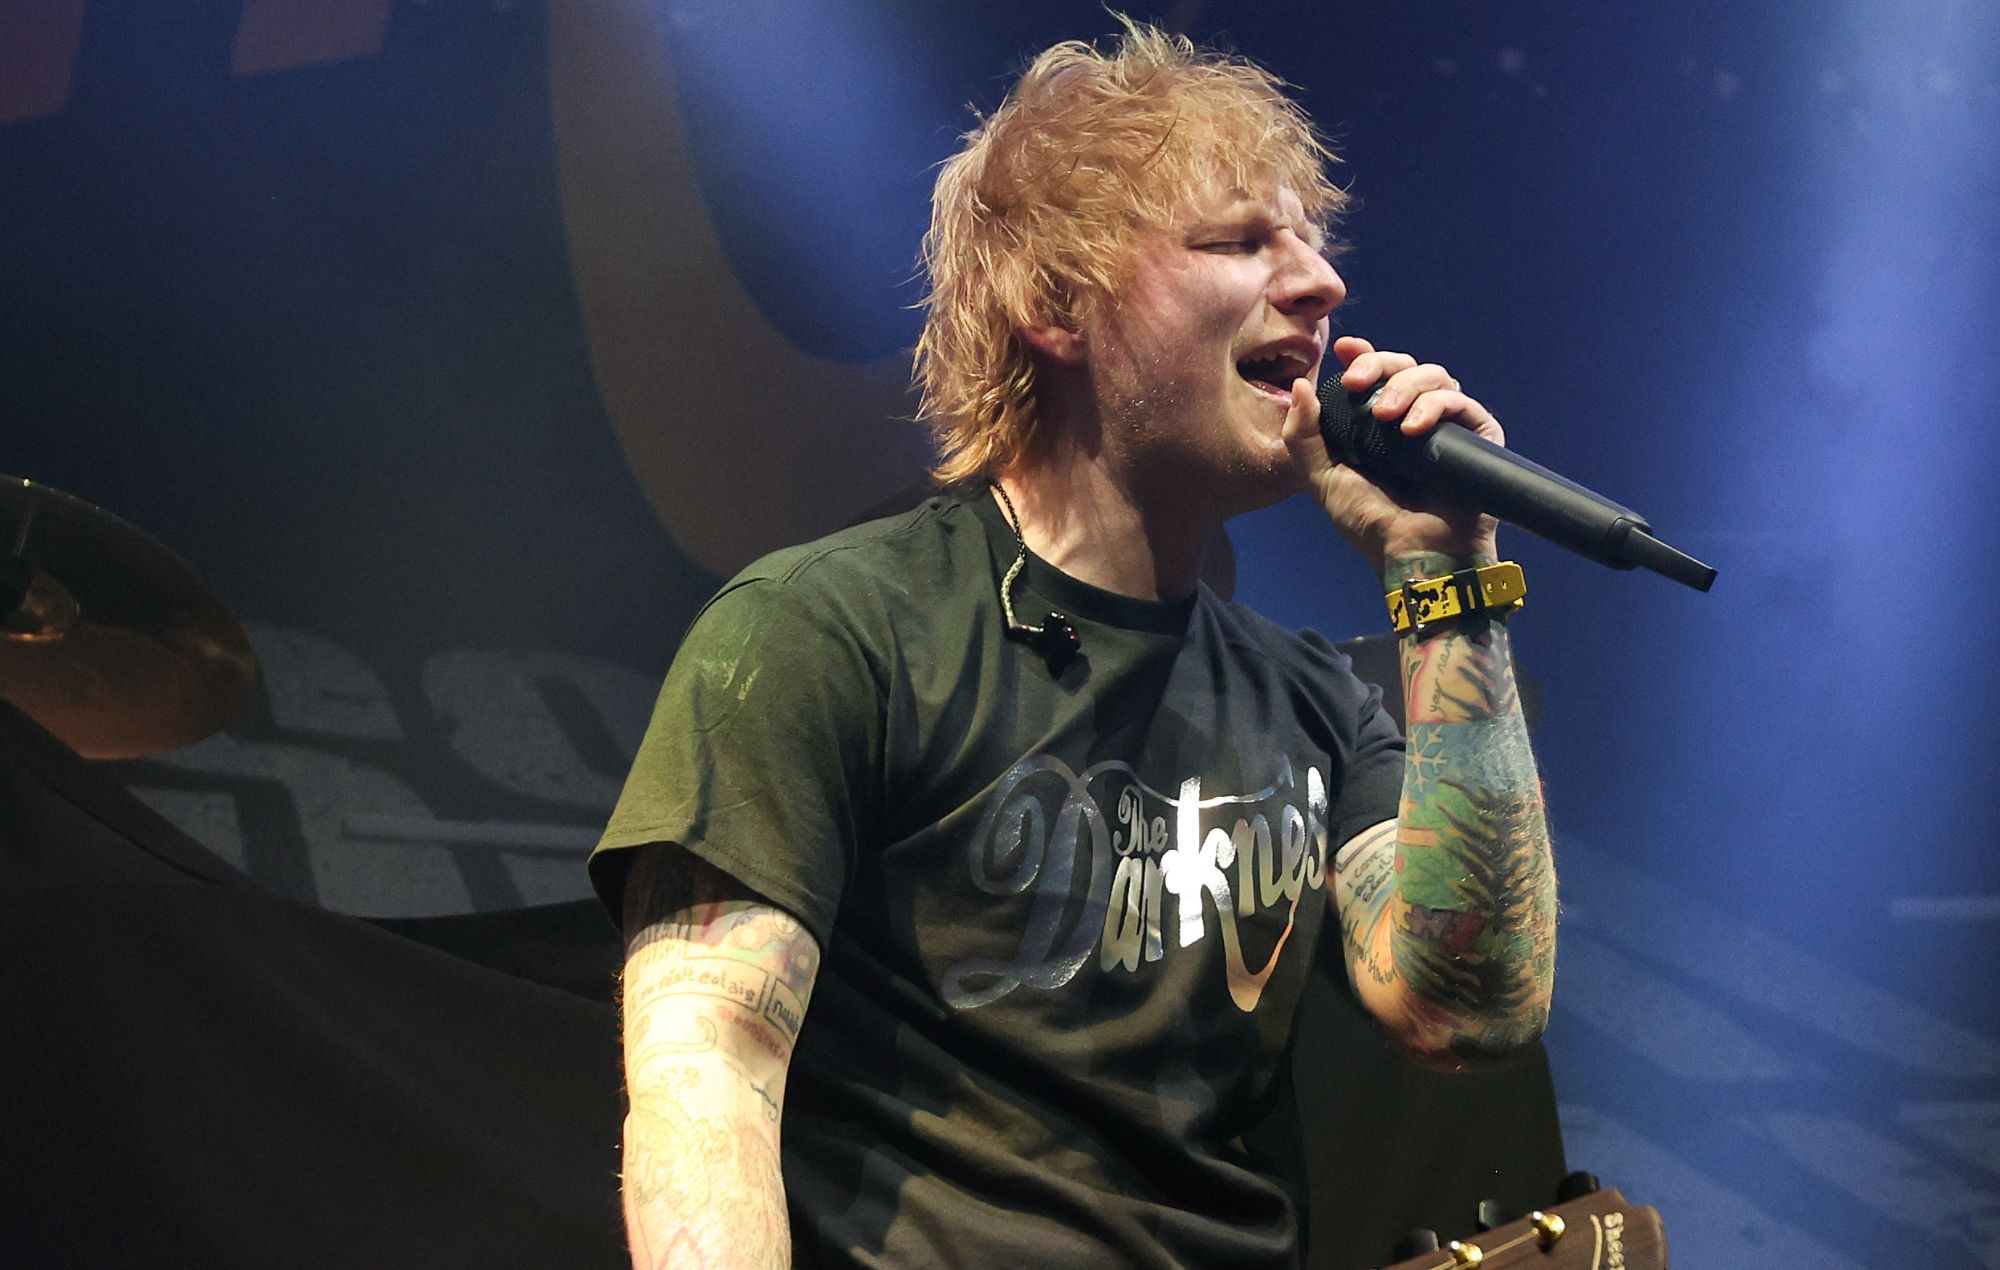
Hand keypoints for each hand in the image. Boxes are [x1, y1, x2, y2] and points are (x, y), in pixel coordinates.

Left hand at [1281, 335, 1502, 573]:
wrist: (1410, 552)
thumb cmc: (1369, 522)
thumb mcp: (1322, 478)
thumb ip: (1304, 435)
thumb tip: (1301, 385)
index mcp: (1379, 424)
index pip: (1376, 374)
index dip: (1363, 355)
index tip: (1344, 349)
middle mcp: (1415, 417)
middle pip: (1404, 365)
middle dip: (1378, 364)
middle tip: (1357, 383)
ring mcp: (1448, 425)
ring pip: (1433, 376)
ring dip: (1405, 386)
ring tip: (1385, 417)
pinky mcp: (1478, 434)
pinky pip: (1460, 401)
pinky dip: (1434, 406)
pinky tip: (1412, 428)